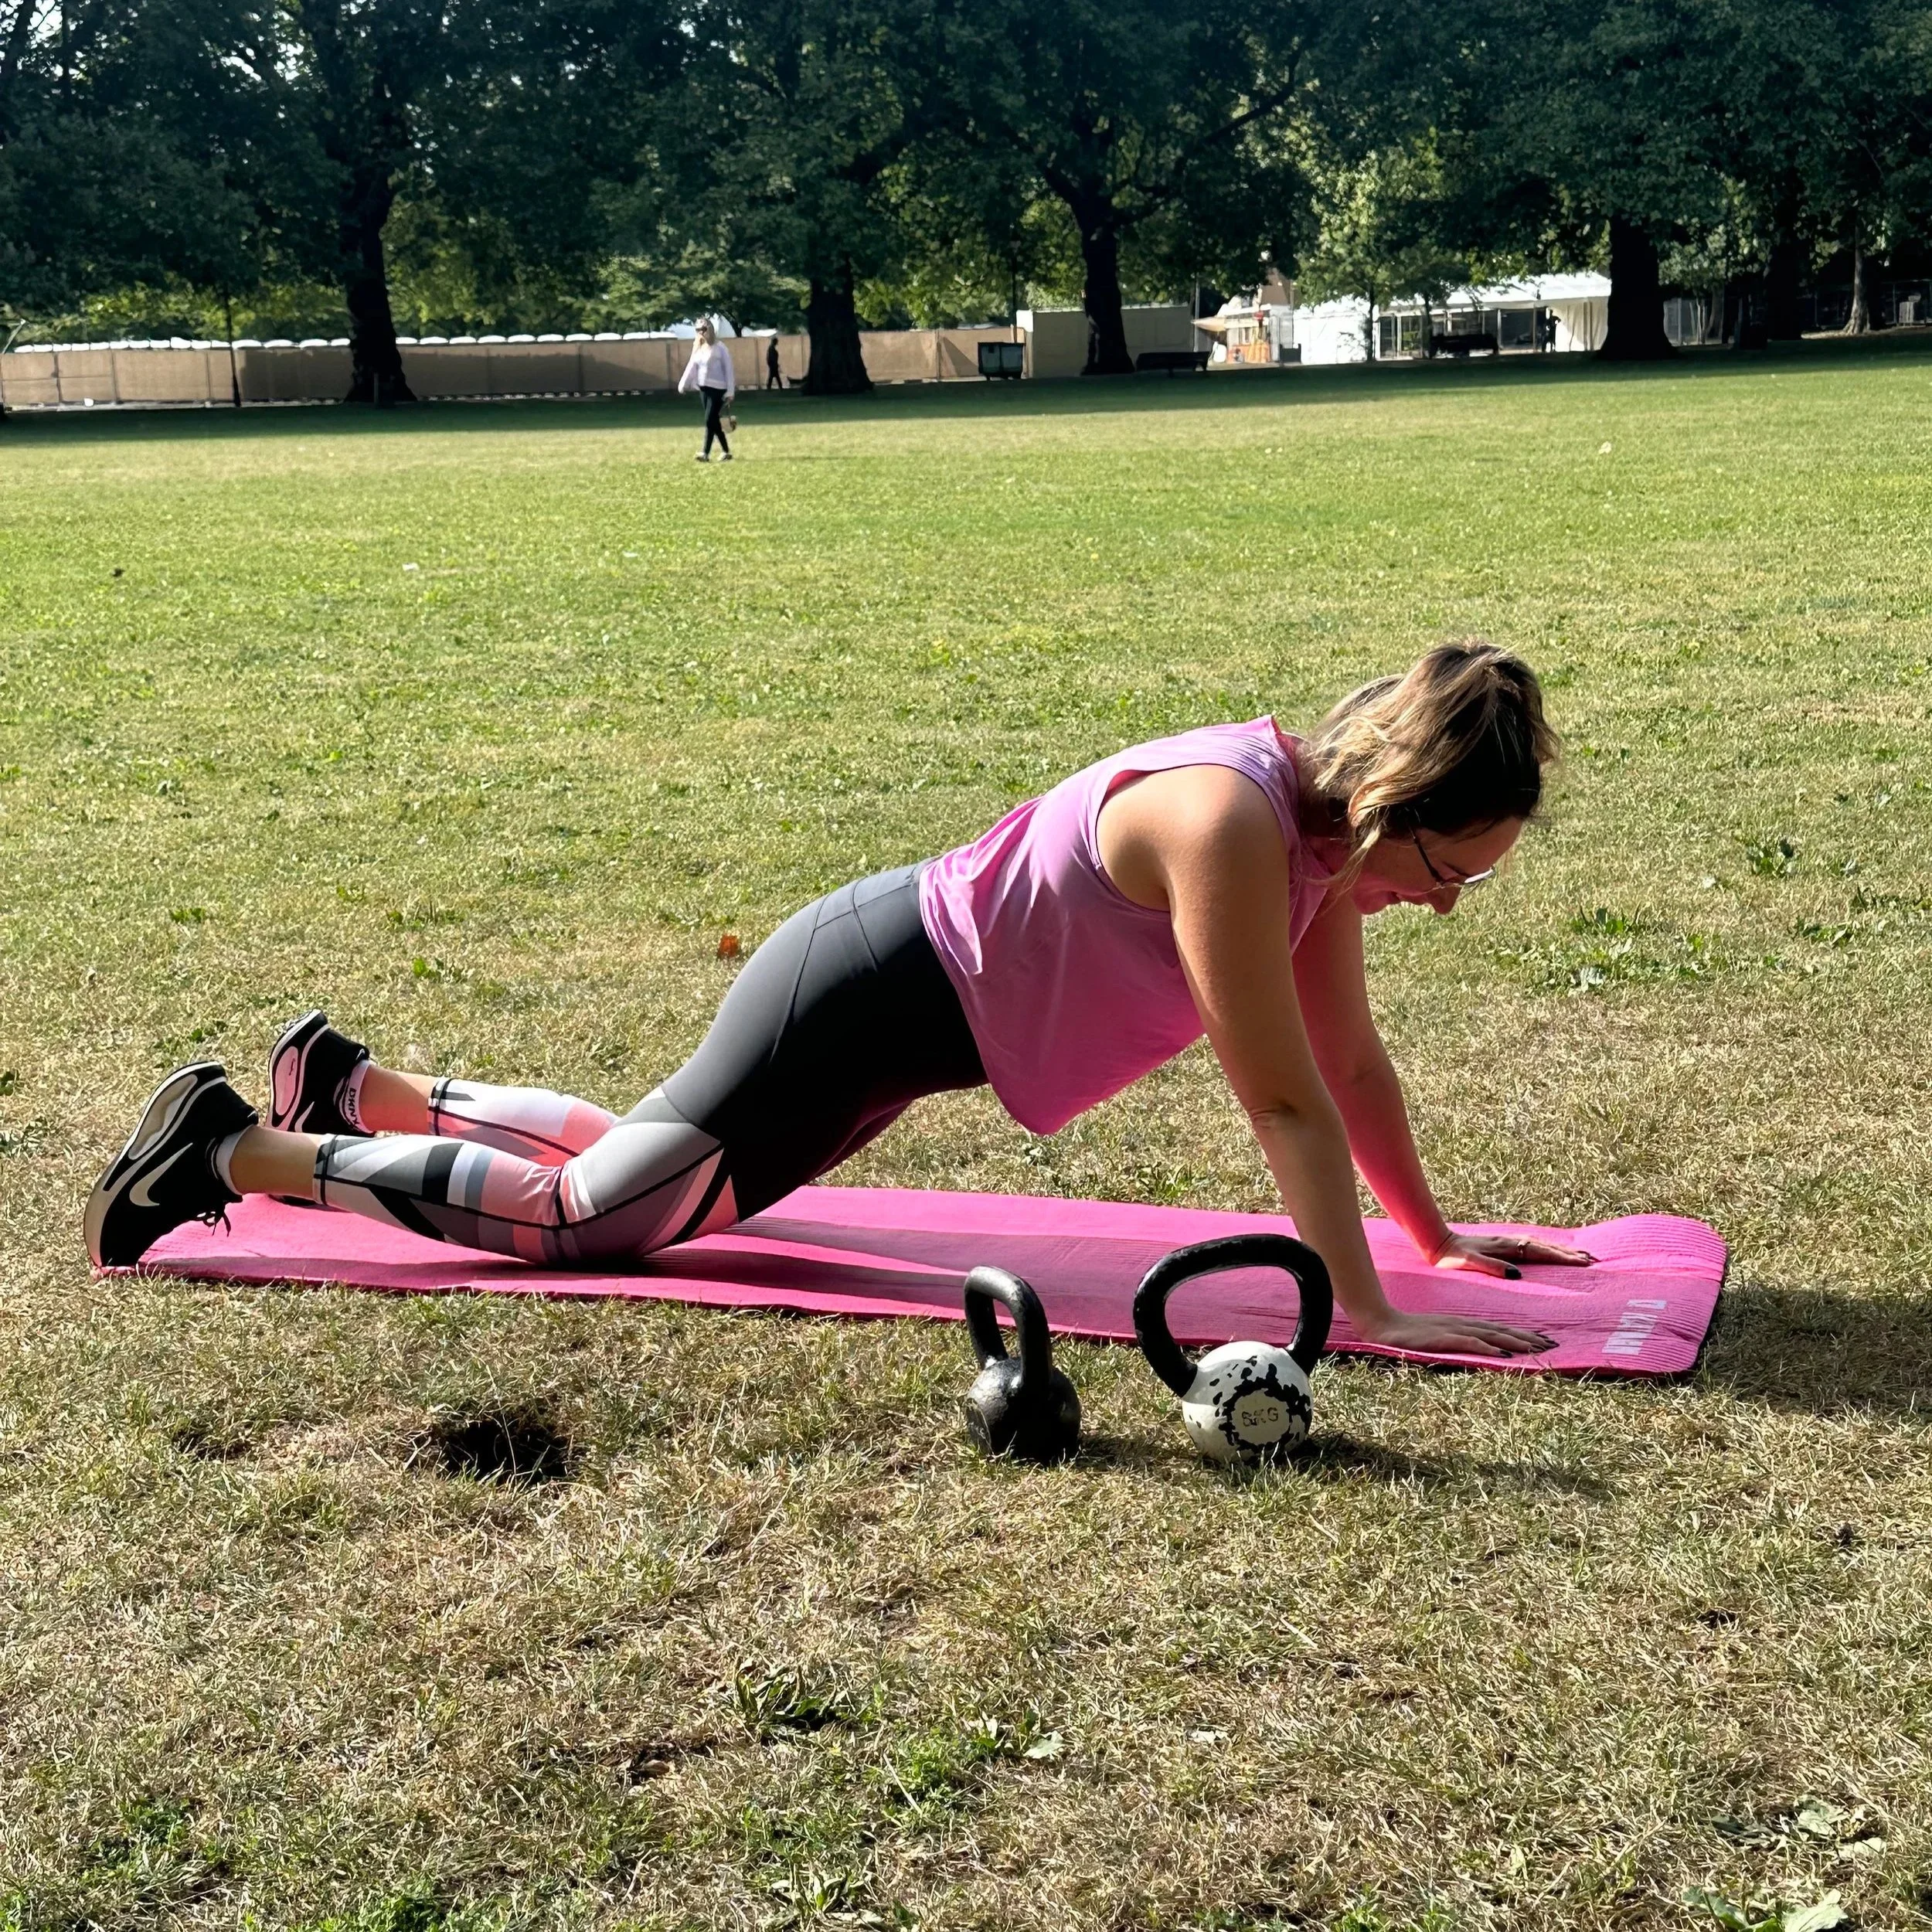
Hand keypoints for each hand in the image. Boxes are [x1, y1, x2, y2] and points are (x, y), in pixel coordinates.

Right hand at [1358, 1306, 1556, 1357]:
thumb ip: (1456, 1341)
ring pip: (1492, 1335)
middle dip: (1528, 1338)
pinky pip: (1470, 1343)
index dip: (1523, 1334)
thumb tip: (1478, 1351)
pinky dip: (1489, 1347)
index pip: (1499, 1328)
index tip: (1544, 1341)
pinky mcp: (1443, 1338)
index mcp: (1463, 1324)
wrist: (1383, 1323)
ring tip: (1538, 1349)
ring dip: (1516, 1342)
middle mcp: (1463, 1324)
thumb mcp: (1436, 1337)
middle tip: (1553, 1345)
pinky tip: (1503, 1353)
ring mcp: (1453, 1330)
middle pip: (1502, 1330)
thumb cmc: (1407, 1333)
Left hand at [1428, 1231, 1595, 1279]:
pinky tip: (1551, 1252)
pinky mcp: (1502, 1245)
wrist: (1436, 1244)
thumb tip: (1518, 1275)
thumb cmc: (1451, 1258)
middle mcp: (1509, 1242)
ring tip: (1580, 1256)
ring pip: (1539, 1244)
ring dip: (1560, 1250)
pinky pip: (1530, 1246)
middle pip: (1545, 1246)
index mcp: (1505, 1247)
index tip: (1582, 1262)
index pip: (1540, 1252)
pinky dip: (1546, 1249)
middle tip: (1592, 1260)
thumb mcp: (1469, 1264)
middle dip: (1568, 1253)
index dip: (1562, 1257)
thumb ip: (1492, 1268)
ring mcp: (1506, 1242)